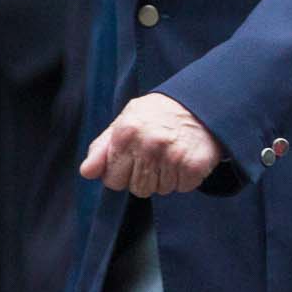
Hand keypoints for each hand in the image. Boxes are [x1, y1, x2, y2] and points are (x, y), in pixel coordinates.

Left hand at [80, 93, 223, 197]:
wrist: (203, 101)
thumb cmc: (159, 114)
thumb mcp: (125, 121)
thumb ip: (102, 147)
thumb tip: (87, 172)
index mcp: (126, 133)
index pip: (112, 180)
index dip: (124, 172)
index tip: (136, 157)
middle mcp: (148, 145)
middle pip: (137, 189)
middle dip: (146, 176)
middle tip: (158, 154)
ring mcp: (172, 156)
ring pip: (160, 190)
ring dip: (167, 177)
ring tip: (174, 153)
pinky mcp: (194, 165)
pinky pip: (183, 188)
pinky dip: (186, 177)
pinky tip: (187, 157)